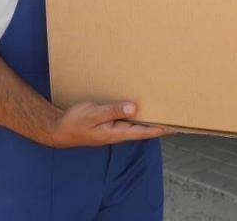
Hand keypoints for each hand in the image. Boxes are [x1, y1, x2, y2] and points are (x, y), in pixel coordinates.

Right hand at [48, 101, 175, 147]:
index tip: (177, 125)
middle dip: (160, 122)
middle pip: (144, 128)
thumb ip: (113, 111)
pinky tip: (142, 104)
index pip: (144, 132)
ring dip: (149, 115)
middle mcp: (119, 131)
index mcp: (117, 133)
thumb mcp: (93, 115)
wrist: (58, 128)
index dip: (161, 129)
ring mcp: (115, 127)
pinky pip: (127, 117)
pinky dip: (137, 111)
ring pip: (137, 122)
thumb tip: (134, 107)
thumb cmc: (75, 123)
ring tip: (166, 107)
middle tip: (178, 114)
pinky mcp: (110, 122)